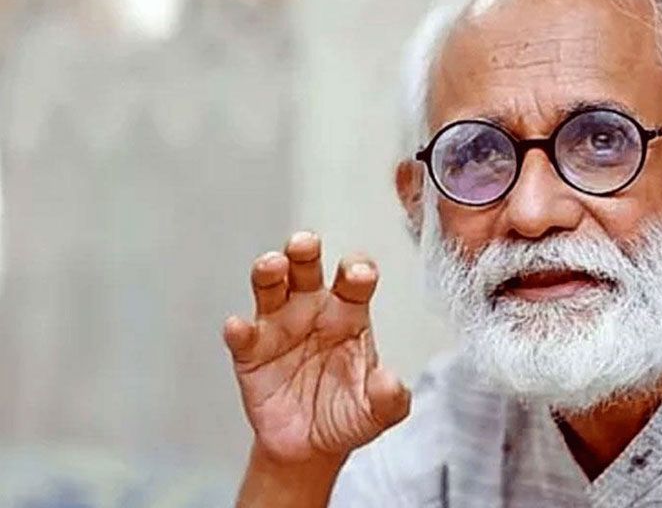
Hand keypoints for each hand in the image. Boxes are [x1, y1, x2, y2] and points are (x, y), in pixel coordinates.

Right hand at [223, 232, 410, 465]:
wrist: (311, 448)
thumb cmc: (346, 414)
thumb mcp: (378, 410)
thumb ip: (390, 397)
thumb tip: (392, 383)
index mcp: (348, 313)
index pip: (354, 279)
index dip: (357, 269)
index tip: (359, 273)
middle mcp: (312, 310)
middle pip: (306, 267)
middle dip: (304, 250)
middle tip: (305, 244)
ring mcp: (279, 327)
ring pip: (270, 287)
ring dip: (269, 273)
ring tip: (272, 267)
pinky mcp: (251, 353)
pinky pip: (242, 335)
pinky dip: (238, 329)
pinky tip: (240, 327)